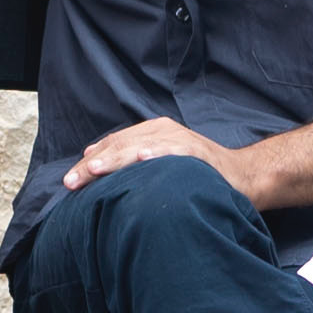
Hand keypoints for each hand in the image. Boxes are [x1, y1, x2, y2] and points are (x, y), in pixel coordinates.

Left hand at [64, 117, 253, 199]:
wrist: (242, 176)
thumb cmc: (197, 174)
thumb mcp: (159, 167)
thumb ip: (130, 164)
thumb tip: (93, 164)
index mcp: (149, 134)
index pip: (112, 146)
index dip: (89, 162)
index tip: (70, 180)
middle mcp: (161, 132)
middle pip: (119, 145)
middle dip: (94, 164)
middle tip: (72, 181)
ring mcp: (179, 139)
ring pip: (140, 146)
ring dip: (116, 157)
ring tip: (95, 168)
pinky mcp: (197, 150)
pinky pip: (175, 151)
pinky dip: (158, 153)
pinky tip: (142, 159)